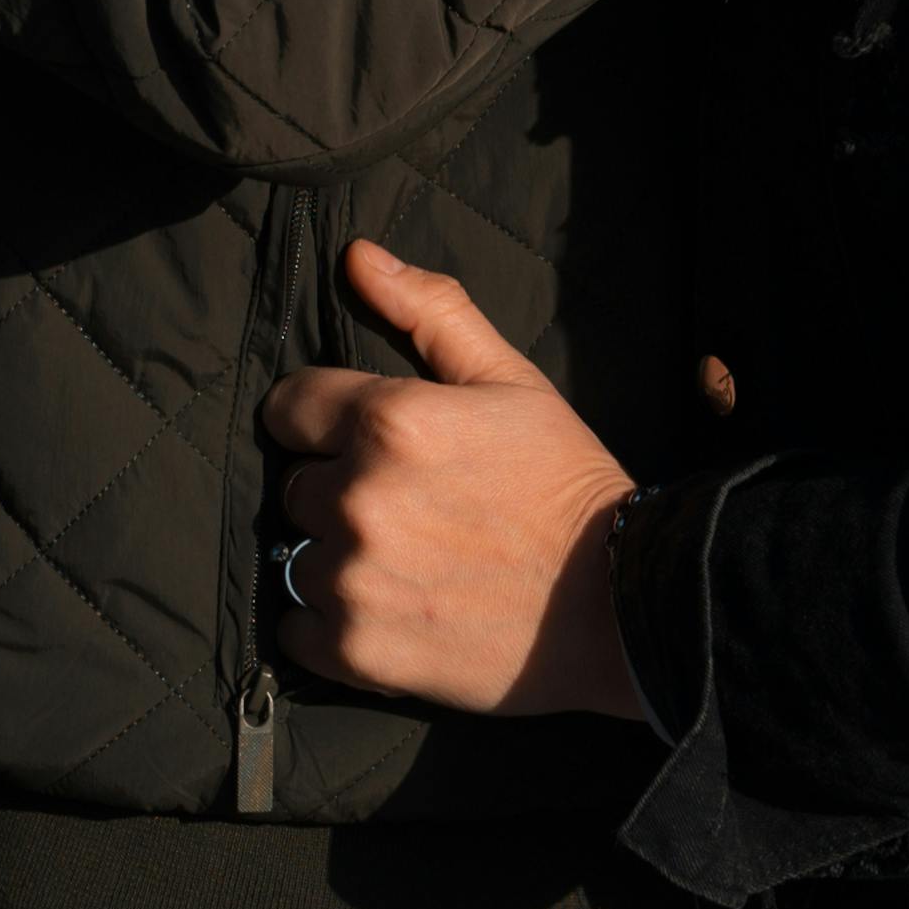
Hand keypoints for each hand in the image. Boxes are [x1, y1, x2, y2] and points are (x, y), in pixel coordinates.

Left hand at [257, 241, 648, 720]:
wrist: (618, 603)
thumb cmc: (566, 482)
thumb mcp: (510, 380)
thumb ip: (430, 311)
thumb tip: (357, 256)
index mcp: (391, 421)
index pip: (289, 407)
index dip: (322, 420)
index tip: (360, 442)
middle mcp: (359, 497)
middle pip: (295, 486)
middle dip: (339, 491)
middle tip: (408, 509)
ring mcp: (353, 579)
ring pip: (297, 557)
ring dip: (336, 559)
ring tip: (406, 564)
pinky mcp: (354, 651)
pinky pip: (296, 630)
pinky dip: (328, 625)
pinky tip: (387, 611)